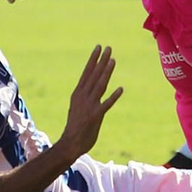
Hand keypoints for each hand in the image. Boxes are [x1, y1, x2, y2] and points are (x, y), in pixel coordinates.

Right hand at [57, 45, 122, 159]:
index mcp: (78, 93)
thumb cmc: (75, 126)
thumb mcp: (77, 107)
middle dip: (101, 61)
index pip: (86, 73)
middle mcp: (83, 97)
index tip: (98, 47)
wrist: (70, 143)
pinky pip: (106, 104)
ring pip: (100, 85)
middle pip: (94, 75)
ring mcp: (89, 106)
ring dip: (106, 73)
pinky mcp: (95, 116)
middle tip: (108, 47)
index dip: (93, 60)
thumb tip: (90, 87)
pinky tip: (120, 89)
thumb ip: (84, 96)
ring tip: (113, 60)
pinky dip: (113, 96)